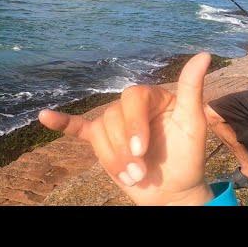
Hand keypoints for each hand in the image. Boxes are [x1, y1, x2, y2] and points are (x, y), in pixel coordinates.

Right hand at [39, 52, 213, 205]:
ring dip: (113, 158)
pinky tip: (43, 117)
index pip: (133, 98)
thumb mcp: (194, 123)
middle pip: (112, 116)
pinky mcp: (101, 141)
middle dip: (123, 148)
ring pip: (100, 131)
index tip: (141, 151)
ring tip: (134, 177)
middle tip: (140, 173)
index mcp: (153, 97)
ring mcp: (115, 123)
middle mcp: (132, 106)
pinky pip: (79, 129)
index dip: (134, 125)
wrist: (173, 191)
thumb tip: (204, 55)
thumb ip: (192, 88)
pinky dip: (62, 123)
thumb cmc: (187, 158)